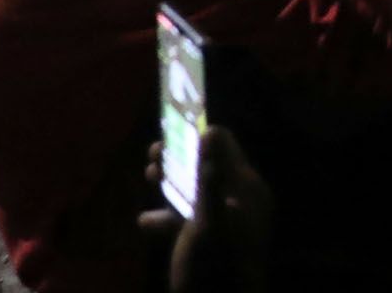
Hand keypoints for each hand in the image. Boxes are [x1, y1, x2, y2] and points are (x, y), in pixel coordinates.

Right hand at [141, 126, 274, 292]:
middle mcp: (238, 200)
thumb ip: (211, 178)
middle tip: (153, 151)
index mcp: (246, 189)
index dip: (198, 133)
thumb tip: (209, 132)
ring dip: (170, 181)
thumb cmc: (216, 266)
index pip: (224, 145)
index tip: (171, 125)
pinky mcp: (207, 240)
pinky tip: (144, 221)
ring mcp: (223, 221)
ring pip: (194, 189)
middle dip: (179, 156)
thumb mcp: (211, 220)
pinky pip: (186, 217)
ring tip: (148, 173)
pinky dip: (166, 215)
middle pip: (207, 165)